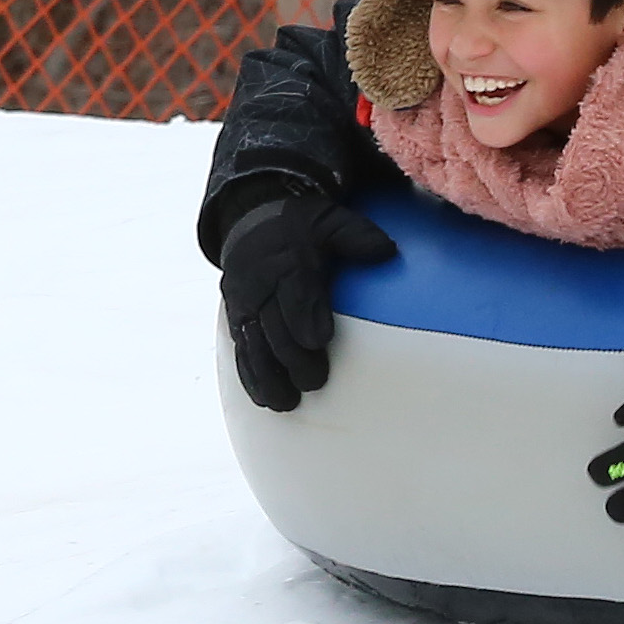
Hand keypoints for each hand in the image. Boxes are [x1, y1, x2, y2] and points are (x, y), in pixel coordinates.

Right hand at [218, 198, 397, 411]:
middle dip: (291, 357)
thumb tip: (388, 251)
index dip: (304, 316)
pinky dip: (250, 376)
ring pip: (252, 346)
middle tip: (314, 381)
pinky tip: (264, 398)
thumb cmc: (300, 226)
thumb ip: (356, 235)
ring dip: (267, 377)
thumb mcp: (328, 220)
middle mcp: (258, 286)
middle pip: (273, 327)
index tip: (319, 340)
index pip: (293, 292)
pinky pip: (240, 351)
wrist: (249, 221)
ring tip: (286, 403)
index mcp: (284, 261)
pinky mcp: (235, 321)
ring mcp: (243, 306)